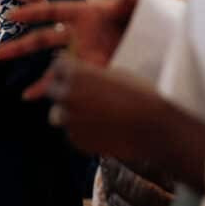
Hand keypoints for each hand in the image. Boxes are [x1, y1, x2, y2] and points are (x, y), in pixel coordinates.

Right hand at [0, 0, 138, 93]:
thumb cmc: (145, 19)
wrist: (156, 45)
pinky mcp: (87, 70)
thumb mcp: (136, 6)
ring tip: (6, 74)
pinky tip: (32, 97)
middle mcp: (77, 33)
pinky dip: (47, 88)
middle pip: (41, 39)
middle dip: (18, 46)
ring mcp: (80, 53)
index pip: (52, 11)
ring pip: (48, 61)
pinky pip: (63, 80)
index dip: (31, 12)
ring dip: (29, 68)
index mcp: (84, 13)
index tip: (10, 15)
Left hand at [41, 56, 204, 192]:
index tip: (74, 73)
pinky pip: (72, 132)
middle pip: (53, 89)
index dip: (66, 69)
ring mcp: (70, 119)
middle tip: (80, 94)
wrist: (151, 126)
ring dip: (70, 112)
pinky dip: (81, 130)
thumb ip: (89, 74)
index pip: (57, 65)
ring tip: (94, 114)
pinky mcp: (76, 140)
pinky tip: (102, 128)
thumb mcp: (112, 73)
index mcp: (75, 72)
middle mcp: (67, 94)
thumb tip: (76, 75)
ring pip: (59, 113)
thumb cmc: (138, 94)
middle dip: (63, 90)